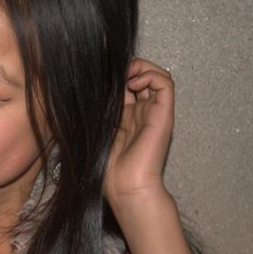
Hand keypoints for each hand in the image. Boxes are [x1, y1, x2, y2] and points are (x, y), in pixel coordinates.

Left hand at [104, 58, 174, 204]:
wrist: (126, 186)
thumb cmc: (108, 167)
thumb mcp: (96, 130)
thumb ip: (96, 110)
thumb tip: (86, 87)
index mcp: (126, 116)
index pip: (125, 84)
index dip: (115, 75)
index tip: (100, 74)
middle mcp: (142, 111)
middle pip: (141, 76)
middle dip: (126, 67)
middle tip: (111, 72)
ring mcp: (154, 112)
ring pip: (156, 74)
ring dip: (140, 67)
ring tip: (125, 75)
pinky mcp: (164, 114)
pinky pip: (166, 83)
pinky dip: (151, 74)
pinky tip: (133, 82)